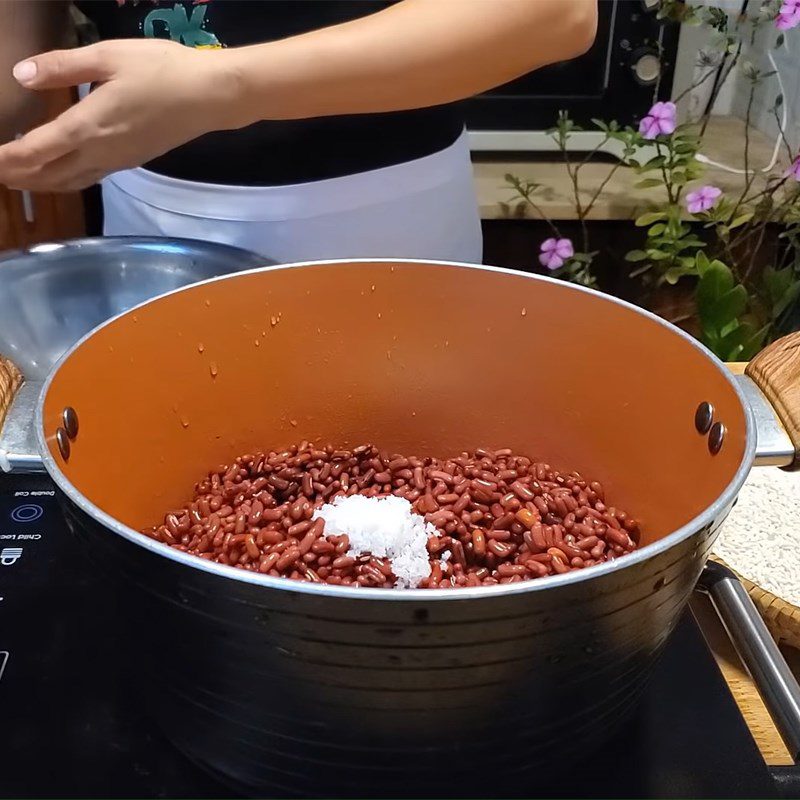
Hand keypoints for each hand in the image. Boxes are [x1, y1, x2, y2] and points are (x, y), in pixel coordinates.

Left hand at [0, 39, 234, 191]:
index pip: (34, 152)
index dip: (5, 158)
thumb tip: (21, 75)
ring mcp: (116, 161)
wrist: (210, 96)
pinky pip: (87, 178)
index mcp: (88, 126)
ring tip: (17, 180)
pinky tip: (59, 172)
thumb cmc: (162, 70)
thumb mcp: (108, 55)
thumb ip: (62, 67)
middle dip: (16, 177)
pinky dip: (63, 180)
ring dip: (39, 184)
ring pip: (68, 182)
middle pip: (48, 175)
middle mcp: (99, 152)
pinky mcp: (130, 160)